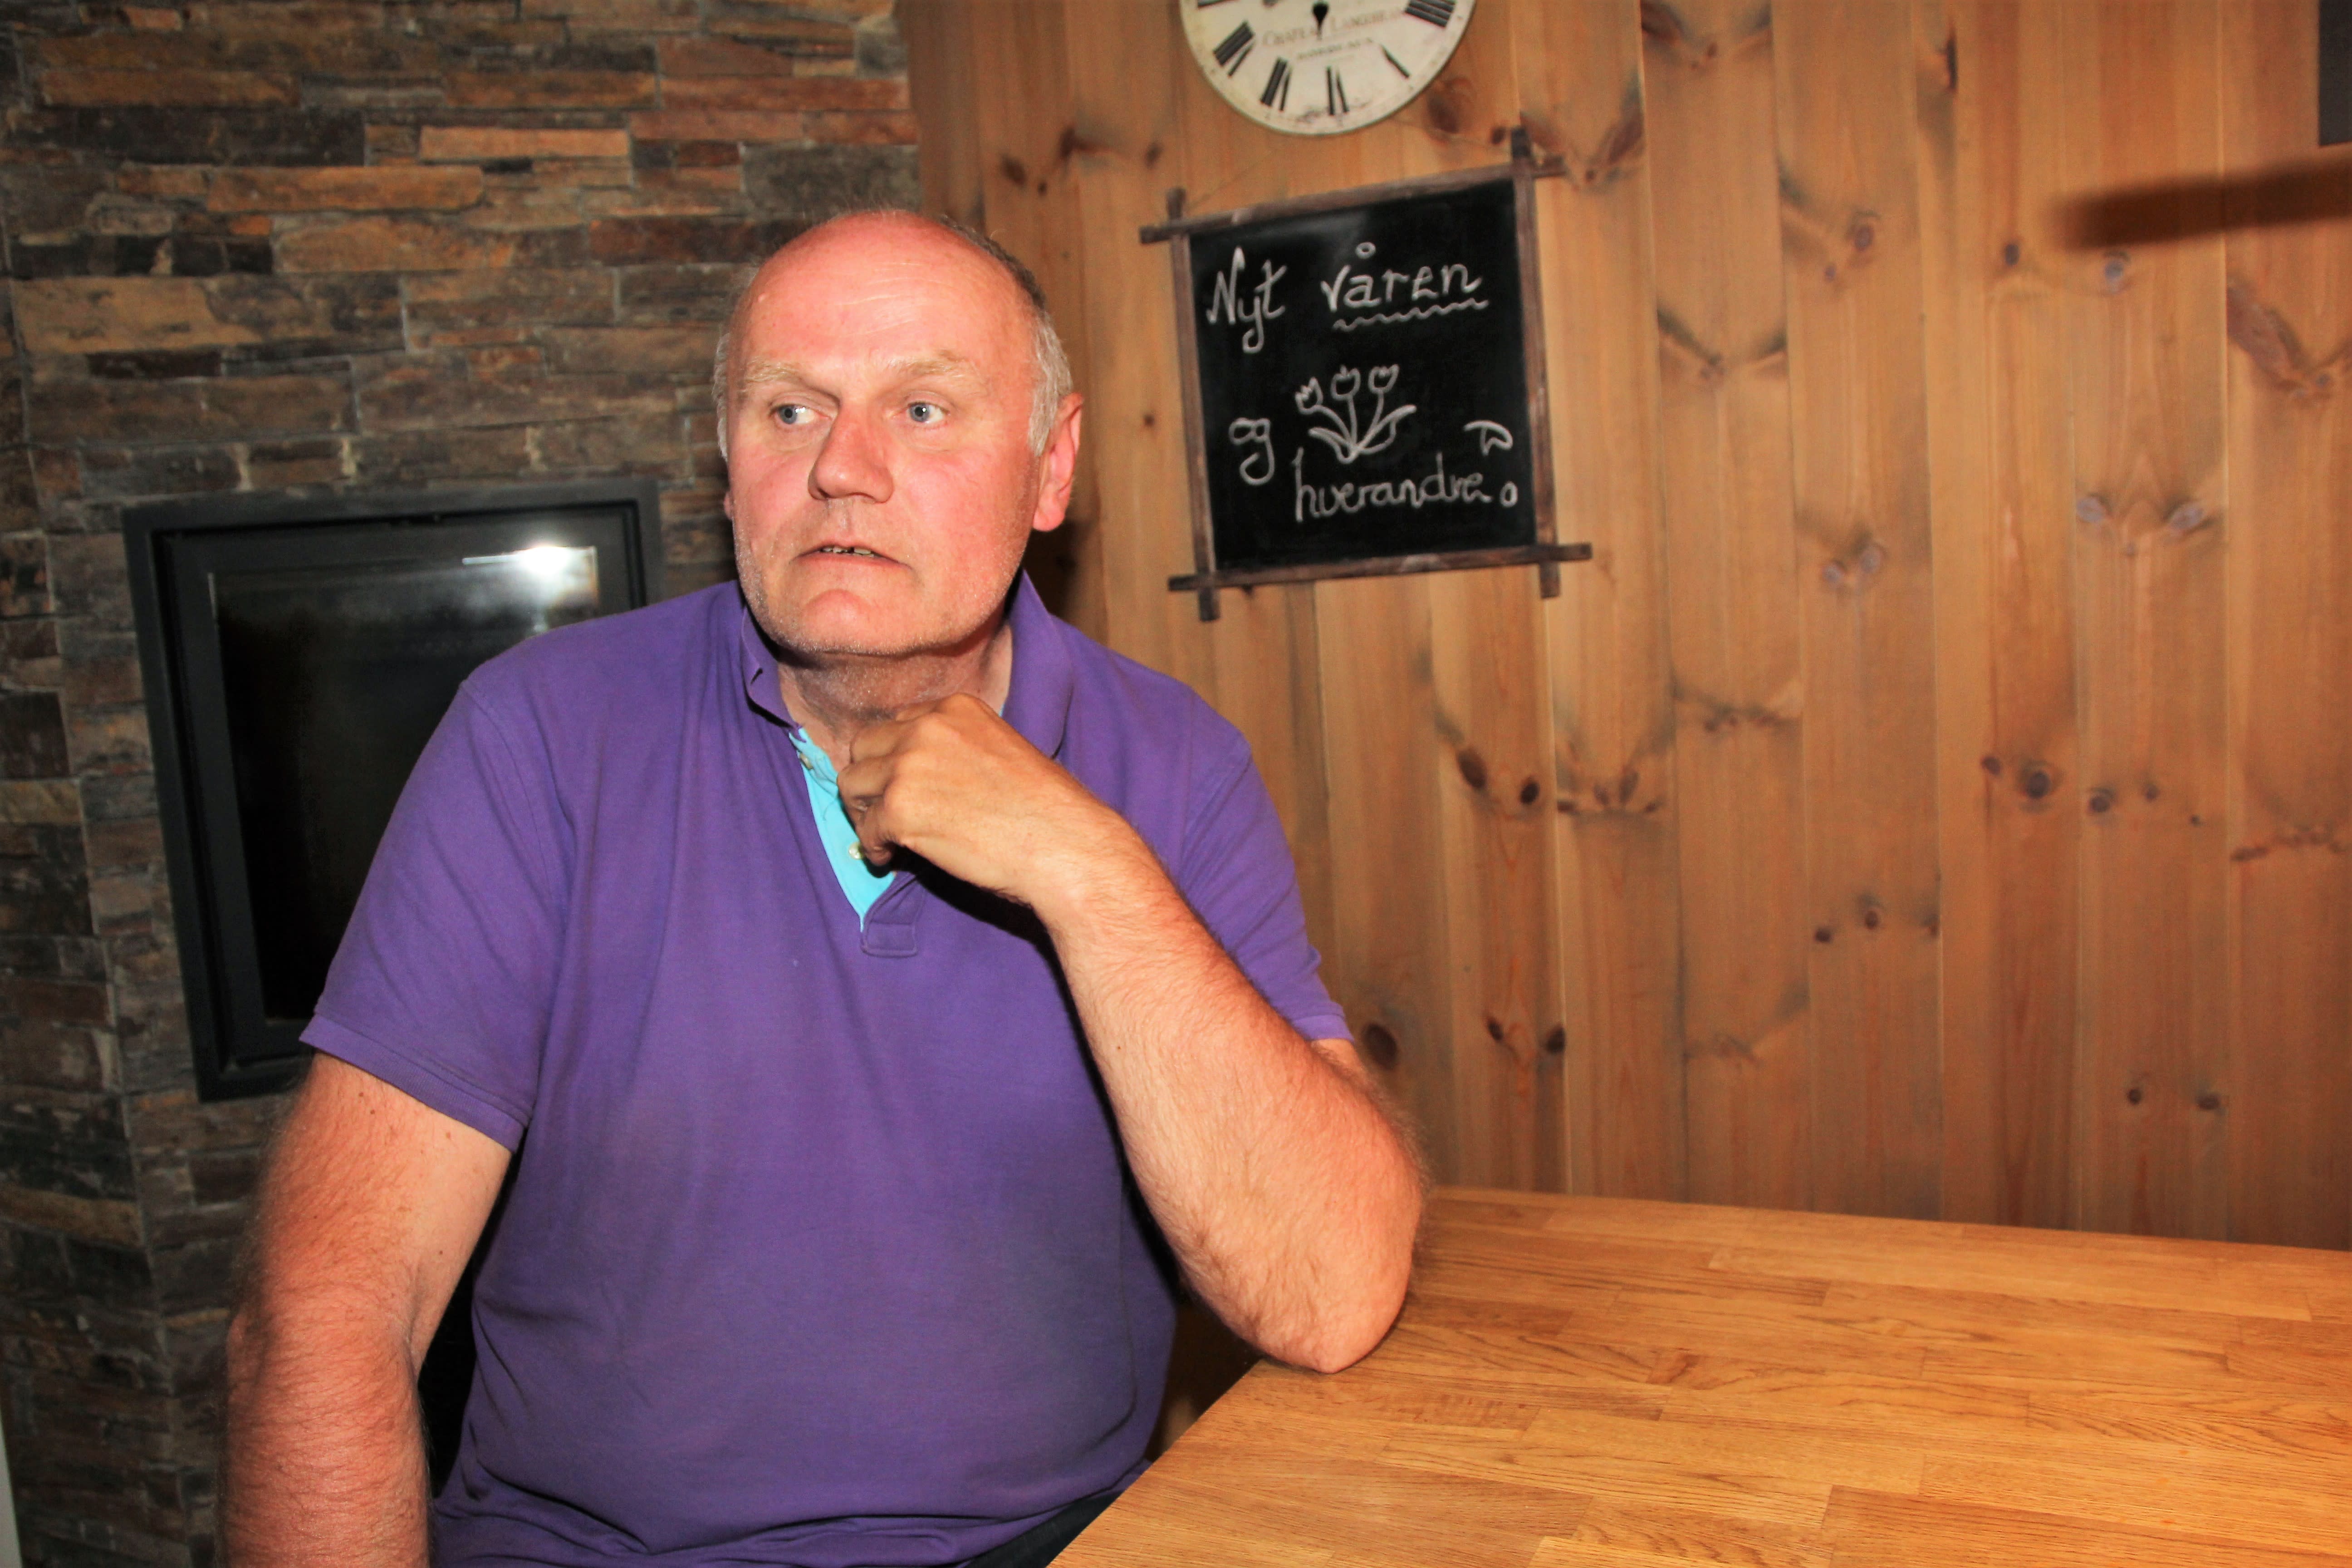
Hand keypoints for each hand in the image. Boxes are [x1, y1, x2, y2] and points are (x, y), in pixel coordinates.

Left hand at [834, 694, 1151, 914]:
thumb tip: (917, 776)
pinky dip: (875, 848)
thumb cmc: (1045, 811)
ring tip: (888, 838)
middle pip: (864, 748)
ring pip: (853, 786)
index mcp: (955, 708)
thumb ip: (957, 750)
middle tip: (885, 813)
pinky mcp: (899, 809)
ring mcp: (909, 766)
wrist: (1064, 846)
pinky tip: (894, 859)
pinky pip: (864, 829)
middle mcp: (926, 728)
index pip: (896, 724)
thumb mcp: (1001, 752)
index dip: (894, 758)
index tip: (904, 786)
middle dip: (871, 782)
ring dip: (866, 814)